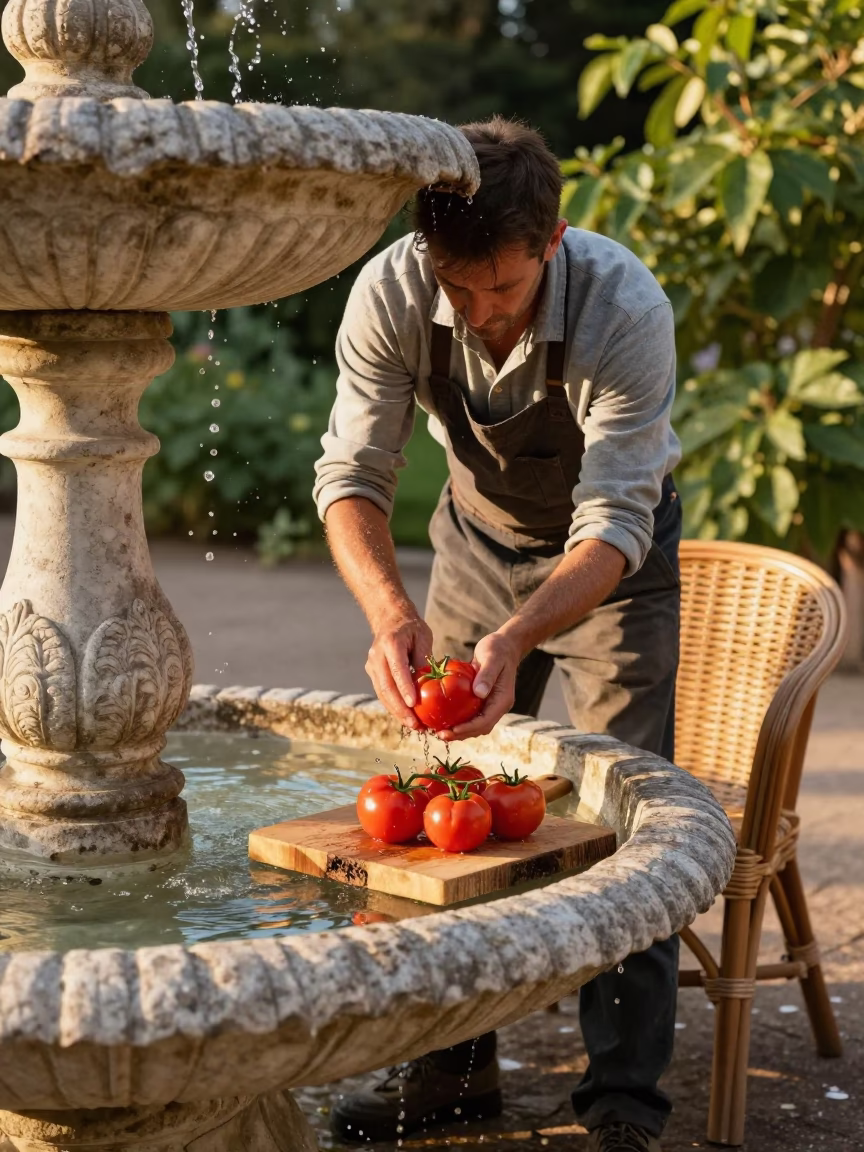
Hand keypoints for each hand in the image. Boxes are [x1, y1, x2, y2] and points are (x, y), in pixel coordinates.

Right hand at [365, 611, 433, 730]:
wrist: (390, 619)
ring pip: (382, 693)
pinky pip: (382, 692)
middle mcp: (377, 656)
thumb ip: (423, 660)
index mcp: (391, 643)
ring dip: (396, 711)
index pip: (397, 670)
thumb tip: (429, 684)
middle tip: (415, 724)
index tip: (414, 705)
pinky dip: (393, 705)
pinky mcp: (372, 673)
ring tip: (413, 725)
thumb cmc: (412, 628)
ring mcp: (372, 665)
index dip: (405, 688)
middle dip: (400, 708)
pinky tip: (405, 716)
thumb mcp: (423, 637)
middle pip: (386, 686)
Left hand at [438, 630, 521, 740]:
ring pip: (476, 725)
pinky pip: (472, 716)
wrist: (504, 646)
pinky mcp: (484, 701)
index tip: (451, 730)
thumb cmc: (497, 649)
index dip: (468, 728)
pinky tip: (445, 719)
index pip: (485, 720)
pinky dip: (460, 720)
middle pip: (480, 727)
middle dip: (461, 734)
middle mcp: (498, 706)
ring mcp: (492, 705)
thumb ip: (486, 675)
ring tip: (440, 732)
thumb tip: (479, 694)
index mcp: (502, 699)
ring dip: (460, 731)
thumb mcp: (492, 658)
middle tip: (440, 735)